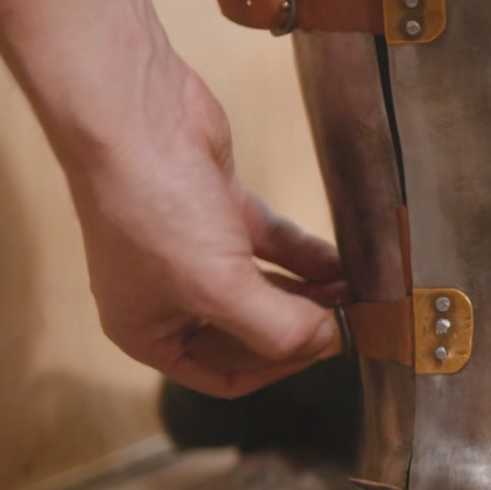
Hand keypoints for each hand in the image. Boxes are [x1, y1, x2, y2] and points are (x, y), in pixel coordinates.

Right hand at [68, 57, 343, 398]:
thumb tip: (328, 341)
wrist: (135, 114)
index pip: (222, 375)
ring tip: (355, 293)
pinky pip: (270, 244)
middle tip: (350, 321)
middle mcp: (167, 295)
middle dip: (298, 327)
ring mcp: (193, 249)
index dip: (277, 370)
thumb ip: (277, 328)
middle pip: (249, 331)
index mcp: (146, 330)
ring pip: (263, 286)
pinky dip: (304, 255)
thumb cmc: (154, 207)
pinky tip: (341, 262)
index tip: (323, 351)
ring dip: (309, 293)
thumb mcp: (218, 287)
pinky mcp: (217, 207)